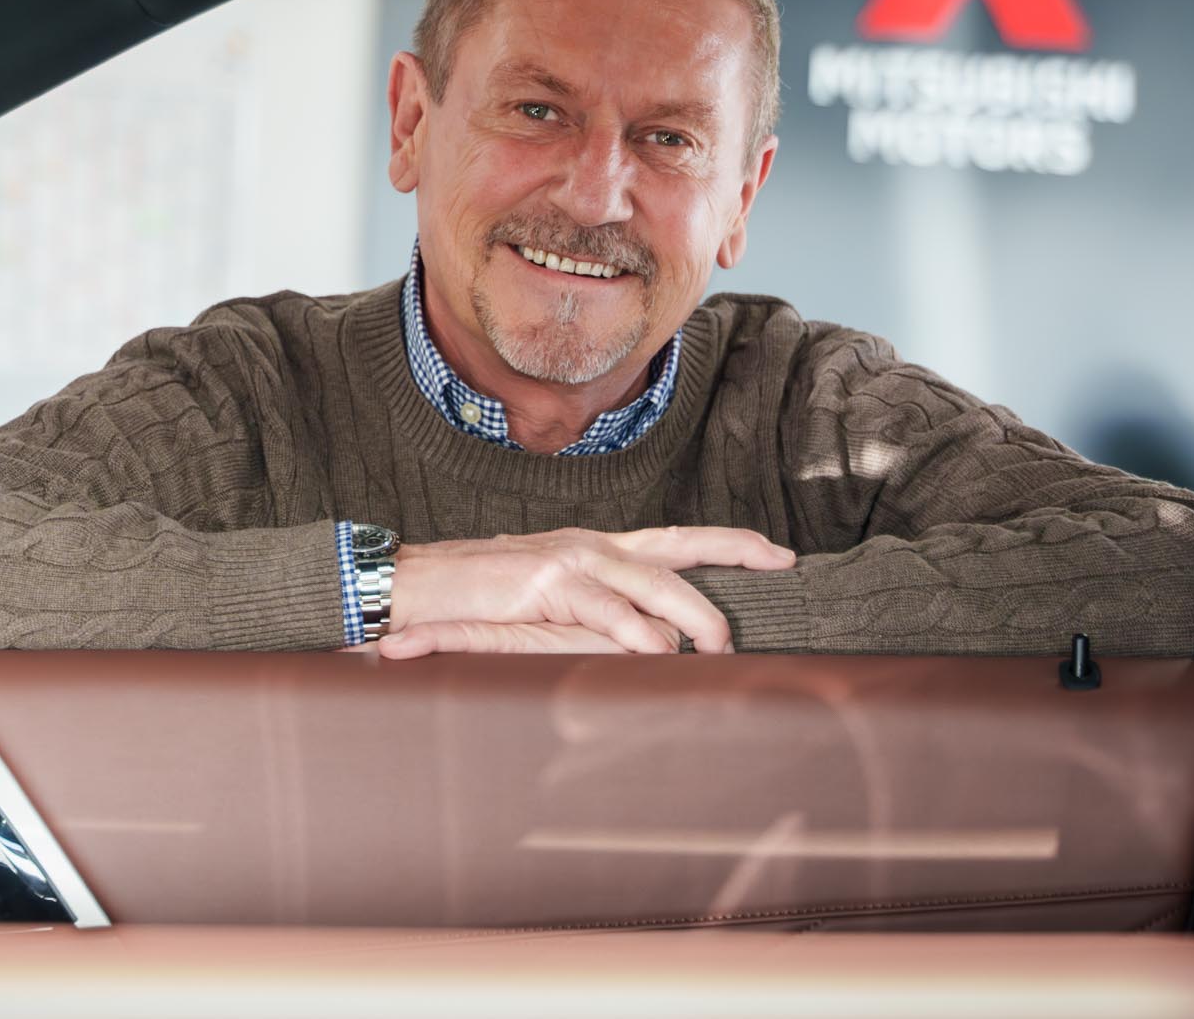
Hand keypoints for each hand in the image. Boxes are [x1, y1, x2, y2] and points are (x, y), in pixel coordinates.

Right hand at [385, 525, 794, 655]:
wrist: (413, 587)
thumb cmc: (474, 604)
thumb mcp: (546, 610)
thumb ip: (594, 622)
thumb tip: (648, 649)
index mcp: (594, 547)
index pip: (674, 539)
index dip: (729, 544)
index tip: (779, 554)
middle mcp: (589, 544)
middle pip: (678, 548)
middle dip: (735, 559)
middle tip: (780, 572)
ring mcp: (568, 559)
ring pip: (653, 580)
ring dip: (693, 615)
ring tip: (721, 646)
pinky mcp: (544, 583)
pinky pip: (604, 609)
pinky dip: (636, 632)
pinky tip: (659, 653)